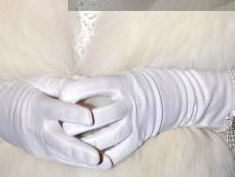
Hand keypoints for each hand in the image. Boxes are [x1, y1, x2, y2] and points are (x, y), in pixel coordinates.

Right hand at [0, 75, 111, 168]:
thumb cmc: (19, 91)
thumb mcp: (37, 82)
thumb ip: (61, 84)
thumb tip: (86, 81)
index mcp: (37, 106)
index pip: (56, 110)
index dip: (72, 114)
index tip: (90, 117)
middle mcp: (37, 128)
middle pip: (59, 141)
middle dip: (79, 150)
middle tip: (98, 156)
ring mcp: (38, 144)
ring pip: (62, 154)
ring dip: (82, 160)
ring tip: (104, 163)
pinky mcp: (40, 152)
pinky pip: (60, 158)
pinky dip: (77, 161)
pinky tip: (94, 164)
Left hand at [59, 68, 234, 166]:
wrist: (176, 94)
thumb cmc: (142, 81)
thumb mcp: (122, 76)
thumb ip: (96, 82)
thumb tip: (69, 82)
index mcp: (122, 83)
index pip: (95, 86)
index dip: (76, 91)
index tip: (61, 95)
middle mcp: (129, 103)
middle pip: (98, 115)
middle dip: (76, 122)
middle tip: (58, 124)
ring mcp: (136, 122)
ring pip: (106, 136)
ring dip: (86, 142)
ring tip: (69, 143)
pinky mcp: (140, 137)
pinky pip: (120, 151)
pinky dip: (104, 156)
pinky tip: (90, 159)